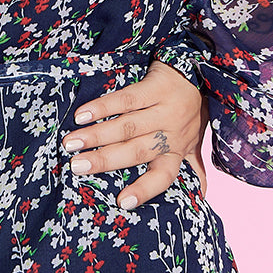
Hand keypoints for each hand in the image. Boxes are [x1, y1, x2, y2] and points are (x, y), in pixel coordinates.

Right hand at [61, 58, 208, 208]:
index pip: (163, 176)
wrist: (201, 70)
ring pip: (127, 126)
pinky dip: (103, 106)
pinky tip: (82, 114)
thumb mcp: (195, 141)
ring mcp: (164, 109)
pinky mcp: (156, 86)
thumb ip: (193, 166)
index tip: (121, 202)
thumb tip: (199, 197)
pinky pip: (127, 98)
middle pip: (136, 151)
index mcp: (177, 150)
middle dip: (105, 160)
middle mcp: (172, 132)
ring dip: (97, 135)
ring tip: (71, 143)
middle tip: (77, 167)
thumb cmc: (191, 110)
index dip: (144, 190)